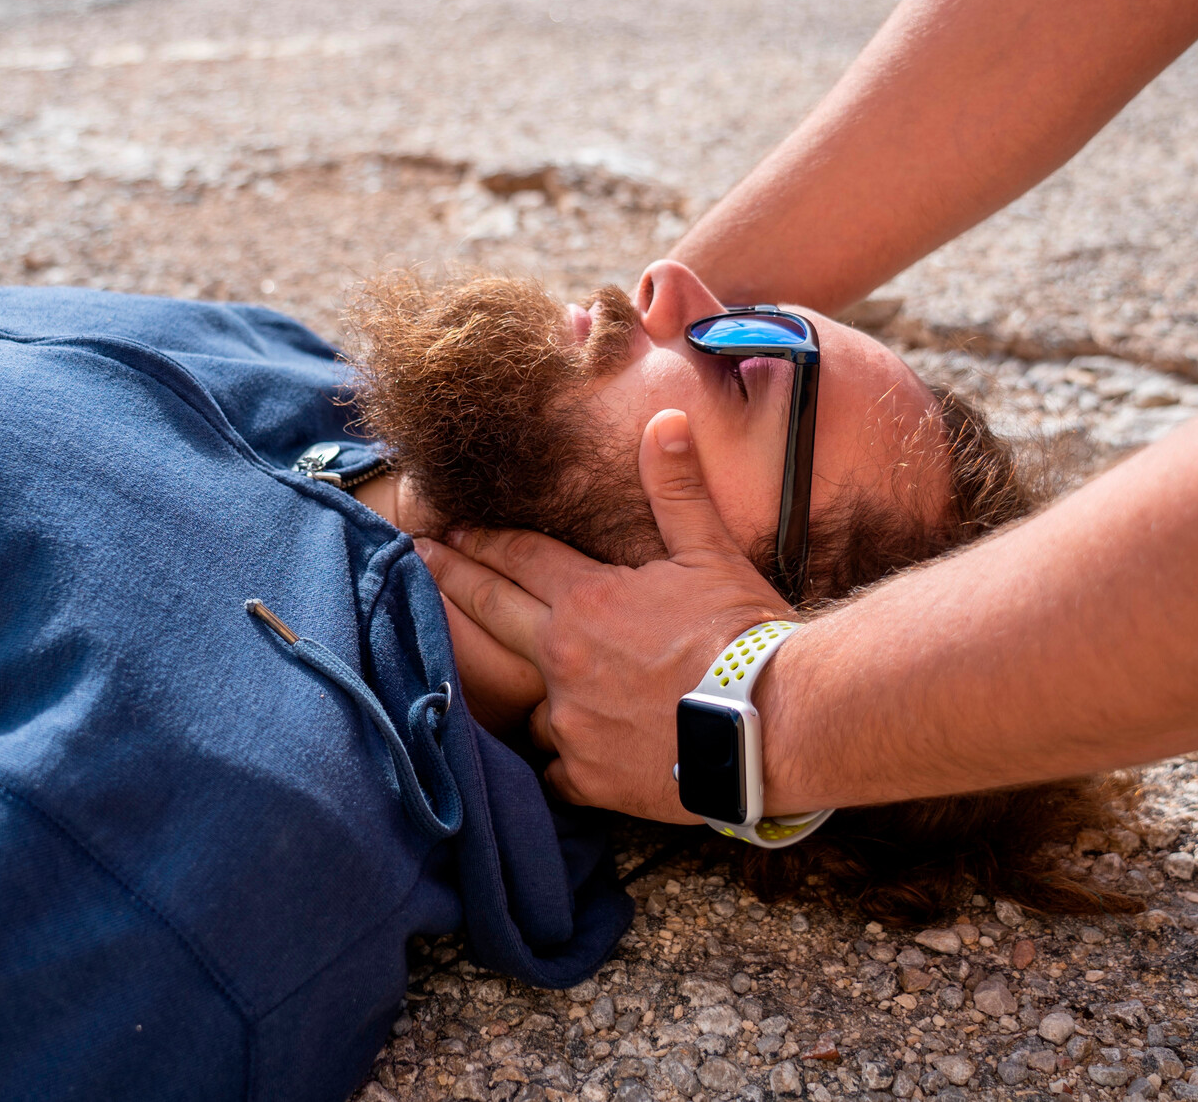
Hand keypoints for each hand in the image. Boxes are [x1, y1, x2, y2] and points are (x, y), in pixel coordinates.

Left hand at [415, 408, 791, 820]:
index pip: (518, 558)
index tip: (446, 531)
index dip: (482, 540)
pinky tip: (576, 752)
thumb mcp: (710, 554)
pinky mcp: (588, 775)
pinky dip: (565, 757)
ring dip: (528, 689)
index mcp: (586, 601)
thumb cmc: (745, 633)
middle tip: (420, 560)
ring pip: (528, 700)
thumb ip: (676, 491)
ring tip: (523, 686)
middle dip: (454, 579)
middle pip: (492, 610)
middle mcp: (563, 659)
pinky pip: (556, 766)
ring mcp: (571, 721)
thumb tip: (664, 421)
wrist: (776, 721)